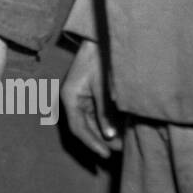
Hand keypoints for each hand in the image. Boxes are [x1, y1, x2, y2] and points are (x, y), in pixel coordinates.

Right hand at [61, 38, 121, 158]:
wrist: (99, 37)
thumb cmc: (100, 58)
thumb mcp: (103, 86)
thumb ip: (105, 112)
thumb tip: (110, 135)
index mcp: (70, 97)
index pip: (78, 128)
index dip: (92, 143)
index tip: (106, 155)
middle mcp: (71, 99)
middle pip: (84, 127)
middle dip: (101, 140)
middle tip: (120, 151)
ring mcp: (79, 97)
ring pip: (90, 122)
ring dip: (104, 132)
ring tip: (123, 142)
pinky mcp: (87, 94)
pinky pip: (95, 113)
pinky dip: (106, 122)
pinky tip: (120, 128)